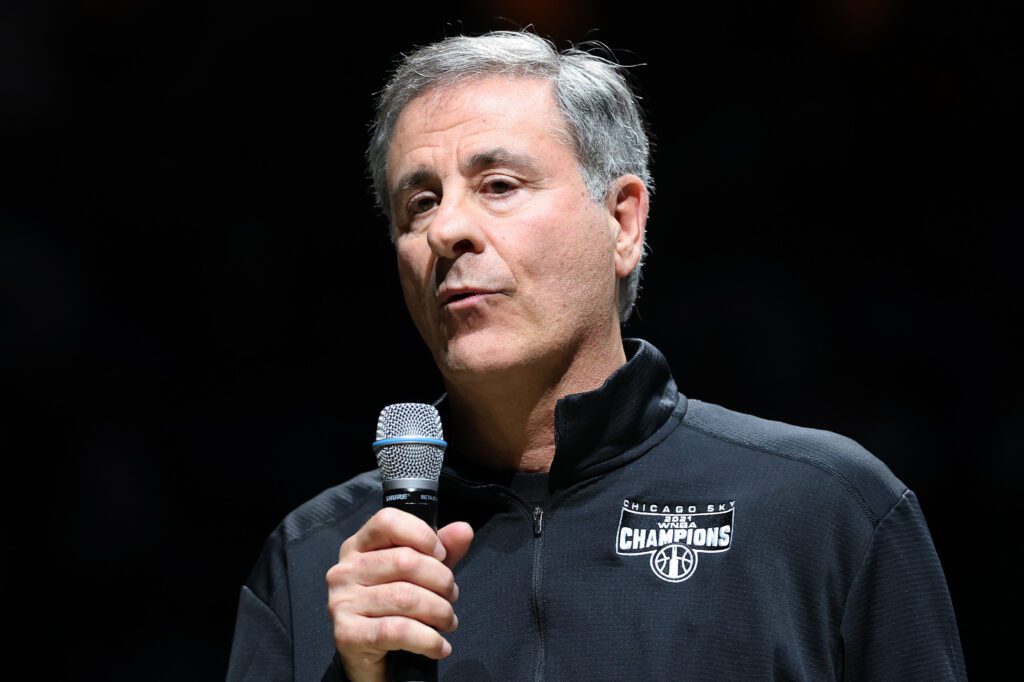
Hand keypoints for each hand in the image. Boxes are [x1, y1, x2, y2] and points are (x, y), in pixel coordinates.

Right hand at [326, 507, 473, 681]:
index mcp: (359, 546)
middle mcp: (345, 570)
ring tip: (447, 620)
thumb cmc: (393, 608)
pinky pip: (398, 631)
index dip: (422, 535)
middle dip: (441, 580)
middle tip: (451, 596)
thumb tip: (464, 530)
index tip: (442, 555)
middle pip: (405, 561)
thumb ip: (442, 549)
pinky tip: (439, 646)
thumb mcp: (420, 573)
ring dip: (439, 611)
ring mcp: (343, 602)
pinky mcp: (347, 634)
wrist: (368, 657)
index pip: (388, 521)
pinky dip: (429, 640)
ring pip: (405, 597)